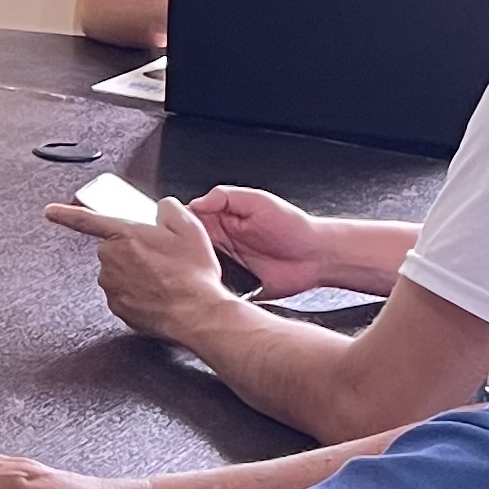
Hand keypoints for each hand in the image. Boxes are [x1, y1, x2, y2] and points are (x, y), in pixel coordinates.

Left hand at [41, 197, 237, 342]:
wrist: (197, 312)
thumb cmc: (192, 274)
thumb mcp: (189, 227)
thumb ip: (169, 208)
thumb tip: (162, 208)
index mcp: (124, 235)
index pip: (87, 220)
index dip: (66, 214)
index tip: (50, 211)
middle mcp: (112, 260)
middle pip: (114, 248)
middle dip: (133, 250)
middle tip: (161, 257)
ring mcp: (112, 286)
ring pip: (119, 272)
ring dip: (137, 272)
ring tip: (165, 278)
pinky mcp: (118, 307)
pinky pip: (124, 293)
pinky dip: (139, 293)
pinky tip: (159, 293)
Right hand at [184, 188, 330, 296]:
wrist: (318, 258)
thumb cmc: (294, 228)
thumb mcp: (260, 202)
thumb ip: (227, 197)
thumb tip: (196, 201)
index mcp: (223, 220)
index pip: (189, 220)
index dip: (177, 226)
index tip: (170, 232)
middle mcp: (221, 243)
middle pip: (187, 247)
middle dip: (179, 252)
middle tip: (176, 257)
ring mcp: (227, 266)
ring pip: (197, 269)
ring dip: (192, 272)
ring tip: (189, 274)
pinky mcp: (235, 287)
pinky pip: (215, 290)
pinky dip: (209, 291)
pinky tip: (207, 289)